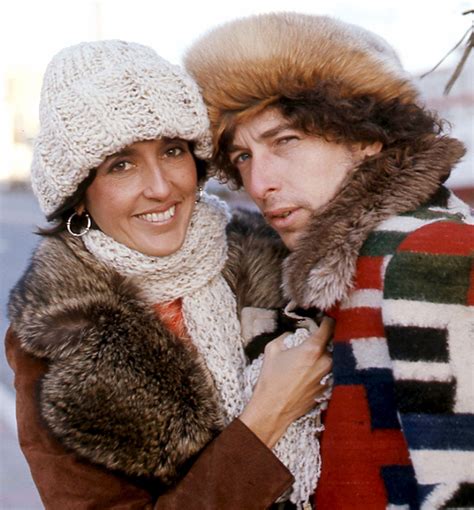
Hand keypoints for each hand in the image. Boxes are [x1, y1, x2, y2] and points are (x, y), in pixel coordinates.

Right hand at [239, 317, 332, 447]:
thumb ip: (285, 337)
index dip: (326, 320)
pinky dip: (323, 370)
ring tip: (311, 357)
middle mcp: (325, 362)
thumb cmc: (271, 380)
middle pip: (332, 343)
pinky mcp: (327, 390)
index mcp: (313, 349)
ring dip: (325, 355)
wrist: (273, 410)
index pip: (329, 327)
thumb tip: (291, 335)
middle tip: (313, 339)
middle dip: (324, 340)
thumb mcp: (272, 350)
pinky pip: (329, 374)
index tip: (324, 318)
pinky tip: (310, 373)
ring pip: (332, 359)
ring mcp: (329, 377)